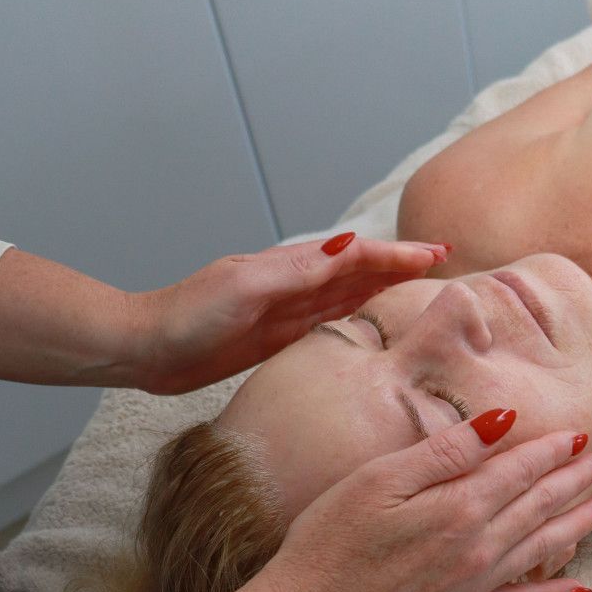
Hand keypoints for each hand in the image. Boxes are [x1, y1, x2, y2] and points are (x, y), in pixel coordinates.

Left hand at [132, 234, 446, 393]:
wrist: (148, 348)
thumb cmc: (189, 314)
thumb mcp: (246, 285)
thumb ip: (299, 268)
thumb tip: (351, 243)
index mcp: (292, 267)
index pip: (358, 256)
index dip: (398, 255)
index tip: (437, 254)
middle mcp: (296, 285)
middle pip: (361, 271)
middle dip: (401, 264)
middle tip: (444, 262)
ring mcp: (288, 311)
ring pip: (350, 295)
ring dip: (386, 287)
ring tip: (422, 286)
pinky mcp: (279, 338)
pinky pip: (330, 324)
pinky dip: (358, 316)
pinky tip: (374, 319)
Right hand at [258, 409, 591, 591]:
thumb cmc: (331, 541)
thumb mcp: (379, 480)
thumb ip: (444, 452)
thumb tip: (501, 421)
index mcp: (459, 508)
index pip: (519, 469)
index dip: (550, 450)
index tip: (576, 434)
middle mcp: (479, 548)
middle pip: (539, 505)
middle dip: (573, 481)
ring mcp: (475, 587)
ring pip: (542, 548)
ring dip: (577, 525)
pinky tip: (581, 589)